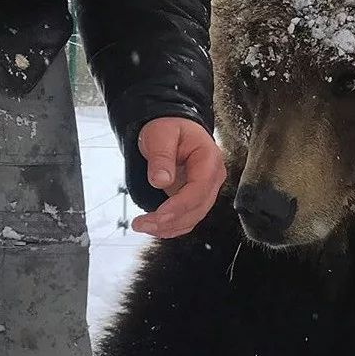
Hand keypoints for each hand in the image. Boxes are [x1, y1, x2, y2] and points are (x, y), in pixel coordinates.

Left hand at [131, 117, 225, 237]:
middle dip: (170, 221)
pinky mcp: (196, 198)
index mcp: (209, 159)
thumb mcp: (160, 135)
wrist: (172, 127)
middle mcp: (213, 177)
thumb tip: (161, 180)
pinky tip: (155, 228)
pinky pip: (188, 218)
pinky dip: (172, 227)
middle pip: (198, 208)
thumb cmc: (169, 128)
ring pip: (194, 217)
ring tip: (142, 226)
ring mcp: (206, 190)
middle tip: (142, 224)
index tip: (158, 216)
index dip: (179, 206)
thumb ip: (161, 157)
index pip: (199, 189)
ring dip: (170, 227)